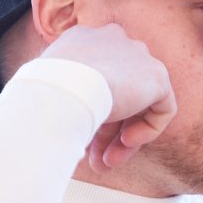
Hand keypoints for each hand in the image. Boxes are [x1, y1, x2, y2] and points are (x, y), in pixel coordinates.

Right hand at [40, 23, 176, 171]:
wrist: (61, 90)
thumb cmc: (41, 95)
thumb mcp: (46, 90)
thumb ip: (64, 96)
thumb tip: (63, 121)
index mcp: (83, 39)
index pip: (95, 78)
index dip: (91, 111)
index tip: (80, 135)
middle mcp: (112, 40)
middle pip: (118, 92)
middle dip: (106, 130)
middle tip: (94, 160)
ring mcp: (137, 55)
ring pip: (138, 104)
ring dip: (121, 138)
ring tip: (106, 164)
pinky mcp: (156, 76)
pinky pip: (161, 109)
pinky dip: (146, 130)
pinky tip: (125, 142)